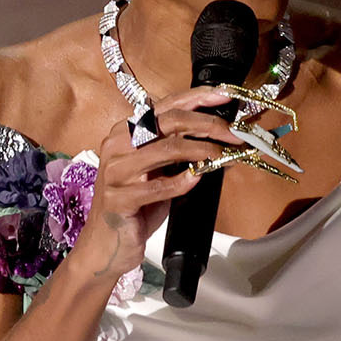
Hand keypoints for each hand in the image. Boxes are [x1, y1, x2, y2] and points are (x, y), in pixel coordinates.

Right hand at [71, 86, 239, 278]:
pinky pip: (158, 187)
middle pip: (169, 121)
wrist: (106, 245)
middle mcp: (118, 144)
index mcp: (127, 132)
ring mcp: (116, 171)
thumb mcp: (161, 174)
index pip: (166, 106)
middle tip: (234, 133)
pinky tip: (196, 179)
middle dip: (208, 124)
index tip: (226, 95)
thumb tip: (224, 141)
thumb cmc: (136, 208)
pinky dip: (182, 182)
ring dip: (201, 150)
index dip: (198, 98)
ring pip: (166, 148)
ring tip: (222, 156)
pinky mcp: (119, 198)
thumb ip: (183, 154)